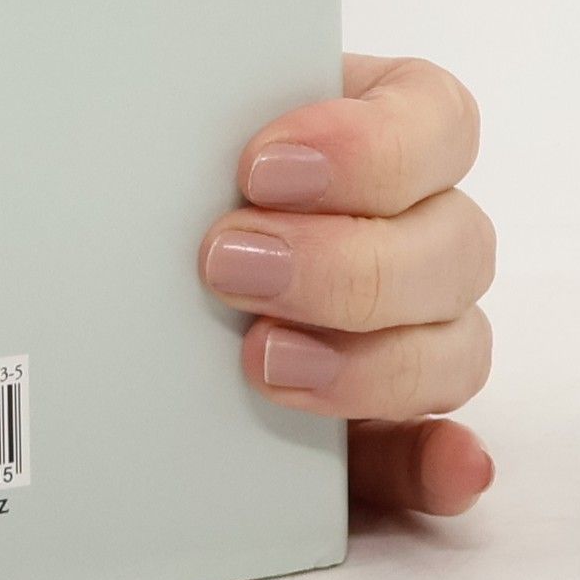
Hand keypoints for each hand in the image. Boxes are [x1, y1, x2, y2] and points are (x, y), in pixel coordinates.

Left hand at [198, 54, 495, 515]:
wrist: (123, 253)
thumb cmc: (175, 171)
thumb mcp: (193, 132)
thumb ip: (207, 123)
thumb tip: (181, 112)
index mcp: (389, 129)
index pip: (437, 122)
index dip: (368, 147)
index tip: (260, 167)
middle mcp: (421, 227)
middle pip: (454, 245)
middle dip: (340, 262)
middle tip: (227, 260)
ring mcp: (419, 328)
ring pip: (456, 347)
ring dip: (370, 361)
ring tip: (264, 357)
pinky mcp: (392, 424)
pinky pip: (440, 454)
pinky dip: (441, 464)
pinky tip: (446, 467)